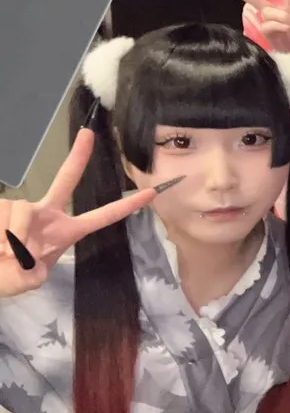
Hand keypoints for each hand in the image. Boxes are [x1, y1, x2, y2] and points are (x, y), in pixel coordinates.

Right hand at [0, 129, 171, 298]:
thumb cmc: (9, 276)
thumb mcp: (30, 279)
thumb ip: (33, 273)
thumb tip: (25, 253)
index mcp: (66, 231)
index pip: (102, 216)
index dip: (127, 206)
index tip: (151, 193)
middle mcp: (48, 213)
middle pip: (66, 180)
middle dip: (78, 156)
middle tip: (88, 133)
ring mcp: (25, 208)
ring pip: (23, 209)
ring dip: (14, 236)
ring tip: (7, 253)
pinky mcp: (2, 205)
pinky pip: (5, 213)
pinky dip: (2, 233)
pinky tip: (0, 245)